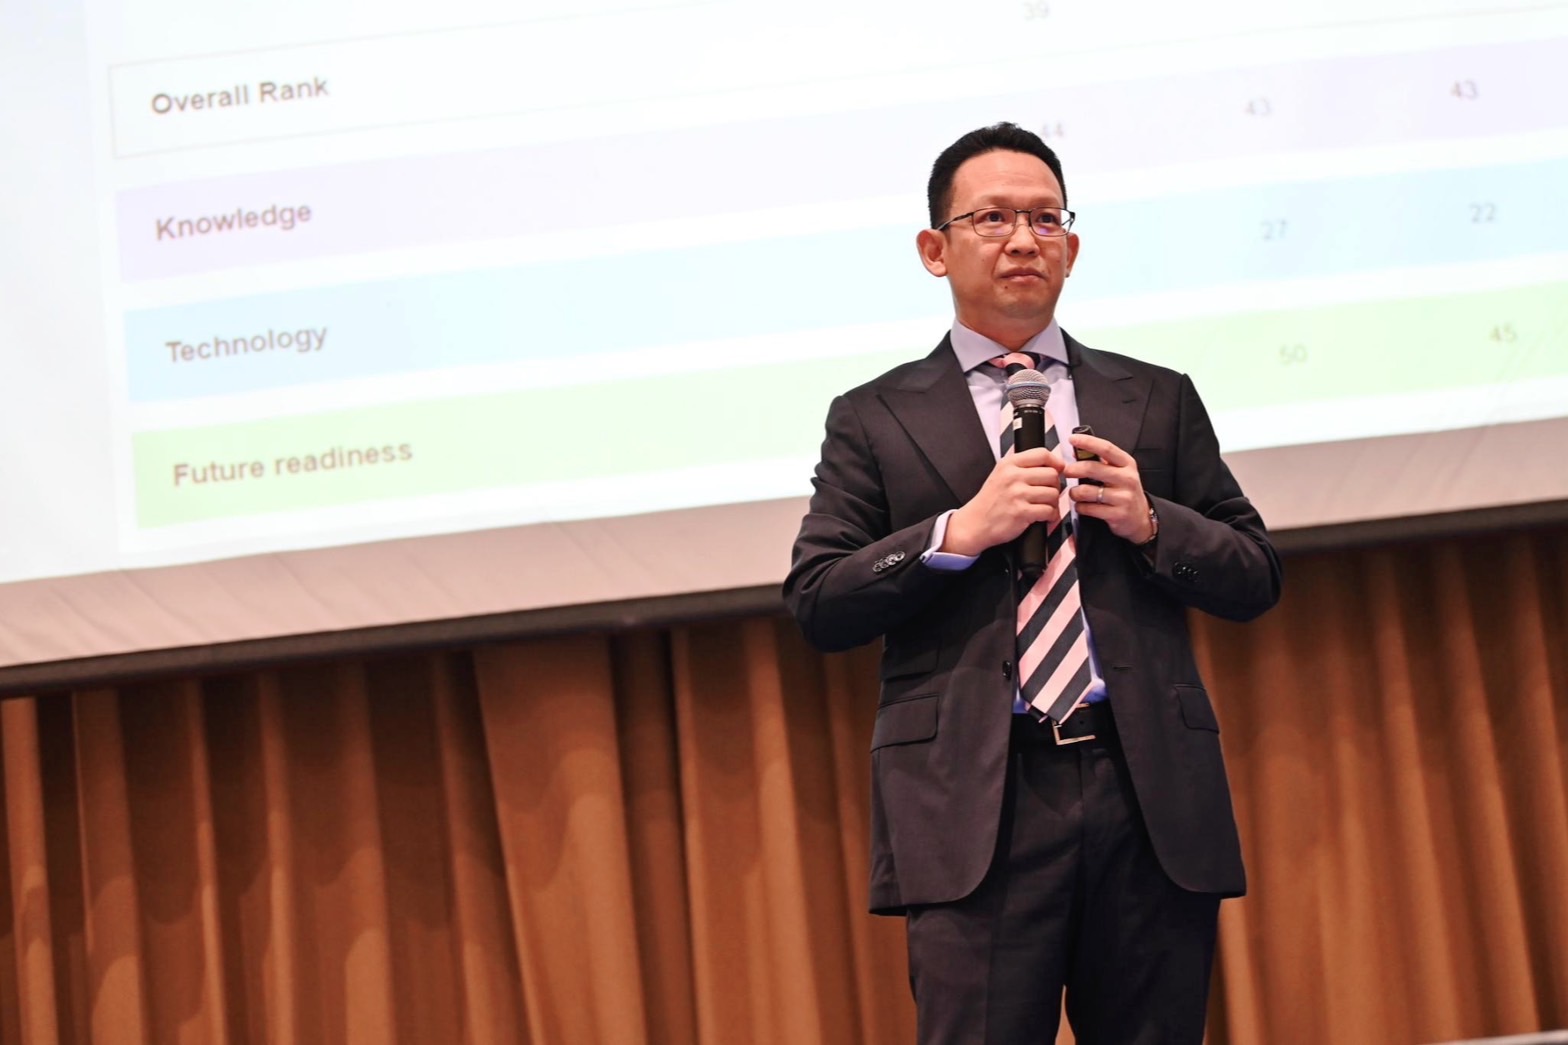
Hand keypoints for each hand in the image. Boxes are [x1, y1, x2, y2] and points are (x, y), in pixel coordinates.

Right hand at [942, 447, 1064, 555]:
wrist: (975, 523)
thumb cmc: (990, 500)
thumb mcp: (999, 473)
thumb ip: (1019, 464)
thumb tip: (1047, 459)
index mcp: (1009, 464)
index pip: (1042, 454)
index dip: (1056, 462)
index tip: (1059, 469)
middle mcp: (1013, 476)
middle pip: (1052, 474)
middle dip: (1055, 485)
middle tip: (1049, 492)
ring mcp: (1017, 494)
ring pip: (1053, 493)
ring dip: (1054, 502)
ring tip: (1046, 506)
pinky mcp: (1021, 512)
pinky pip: (1048, 510)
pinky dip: (1051, 516)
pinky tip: (1045, 517)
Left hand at [1064, 433, 1155, 543]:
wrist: (1140, 518)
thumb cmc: (1125, 491)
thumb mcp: (1120, 472)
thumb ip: (1101, 462)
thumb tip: (1077, 451)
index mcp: (1127, 464)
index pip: (1106, 448)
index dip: (1088, 442)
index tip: (1073, 439)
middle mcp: (1127, 478)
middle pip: (1093, 469)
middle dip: (1074, 469)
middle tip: (1067, 471)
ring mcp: (1123, 497)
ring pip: (1087, 491)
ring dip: (1075, 492)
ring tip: (1075, 493)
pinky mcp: (1117, 514)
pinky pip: (1088, 508)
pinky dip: (1080, 507)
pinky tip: (1082, 506)